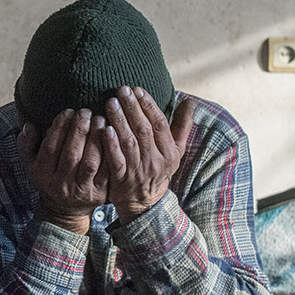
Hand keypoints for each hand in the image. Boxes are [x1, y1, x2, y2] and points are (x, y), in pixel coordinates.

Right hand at [17, 108, 109, 233]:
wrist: (65, 209)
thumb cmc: (49, 177)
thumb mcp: (30, 163)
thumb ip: (26, 143)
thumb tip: (29, 125)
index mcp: (43, 174)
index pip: (50, 147)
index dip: (59, 128)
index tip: (68, 111)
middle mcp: (61, 184)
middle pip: (71, 154)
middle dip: (79, 130)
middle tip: (86, 111)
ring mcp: (82, 190)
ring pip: (90, 163)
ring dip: (96, 139)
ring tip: (100, 120)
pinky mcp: (100, 193)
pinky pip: (107, 171)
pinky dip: (110, 153)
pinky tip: (112, 137)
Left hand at [101, 87, 194, 222]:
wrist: (144, 204)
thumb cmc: (158, 170)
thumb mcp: (175, 151)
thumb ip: (181, 126)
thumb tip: (189, 101)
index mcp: (170, 152)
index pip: (160, 124)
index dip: (149, 106)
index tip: (137, 90)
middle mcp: (156, 161)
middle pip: (144, 130)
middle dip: (132, 108)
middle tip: (121, 90)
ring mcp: (139, 171)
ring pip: (130, 142)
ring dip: (120, 121)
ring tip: (111, 102)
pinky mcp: (122, 179)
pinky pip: (117, 159)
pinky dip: (111, 144)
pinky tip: (104, 129)